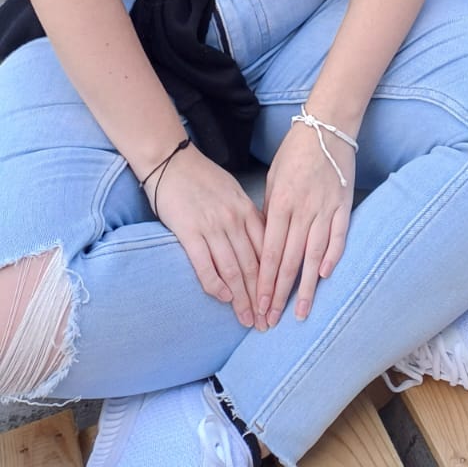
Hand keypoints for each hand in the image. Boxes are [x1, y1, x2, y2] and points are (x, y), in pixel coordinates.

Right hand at [151, 143, 265, 329]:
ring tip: (249, 321)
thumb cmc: (202, 177)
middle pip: (253, 265)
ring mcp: (212, 227)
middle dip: (262, 297)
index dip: (275, 279)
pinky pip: (206, 265)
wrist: (171, 161)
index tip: (279, 301)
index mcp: (246, 210)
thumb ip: (247, 217)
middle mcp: (234, 220)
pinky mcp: (189, 232)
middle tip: (267, 323)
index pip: (267, 250)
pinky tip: (223, 299)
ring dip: (242, 299)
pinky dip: (216, 285)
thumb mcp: (233, 193)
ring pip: (233, 269)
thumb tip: (261, 241)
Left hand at [257, 118, 354, 326]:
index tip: (259, 306)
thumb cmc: (294, 152)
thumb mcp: (273, 179)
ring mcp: (326, 208)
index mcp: (281, 203)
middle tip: (272, 321)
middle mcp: (303, 210)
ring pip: (314, 255)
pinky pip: (339, 235)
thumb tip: (266, 243)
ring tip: (302, 313)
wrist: (326, 126)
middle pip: (290, 260)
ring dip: (307, 286)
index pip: (271, 253)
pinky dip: (333, 256)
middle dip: (280, 294)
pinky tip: (326, 276)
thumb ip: (270, 211)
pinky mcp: (344, 204)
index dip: (265, 282)